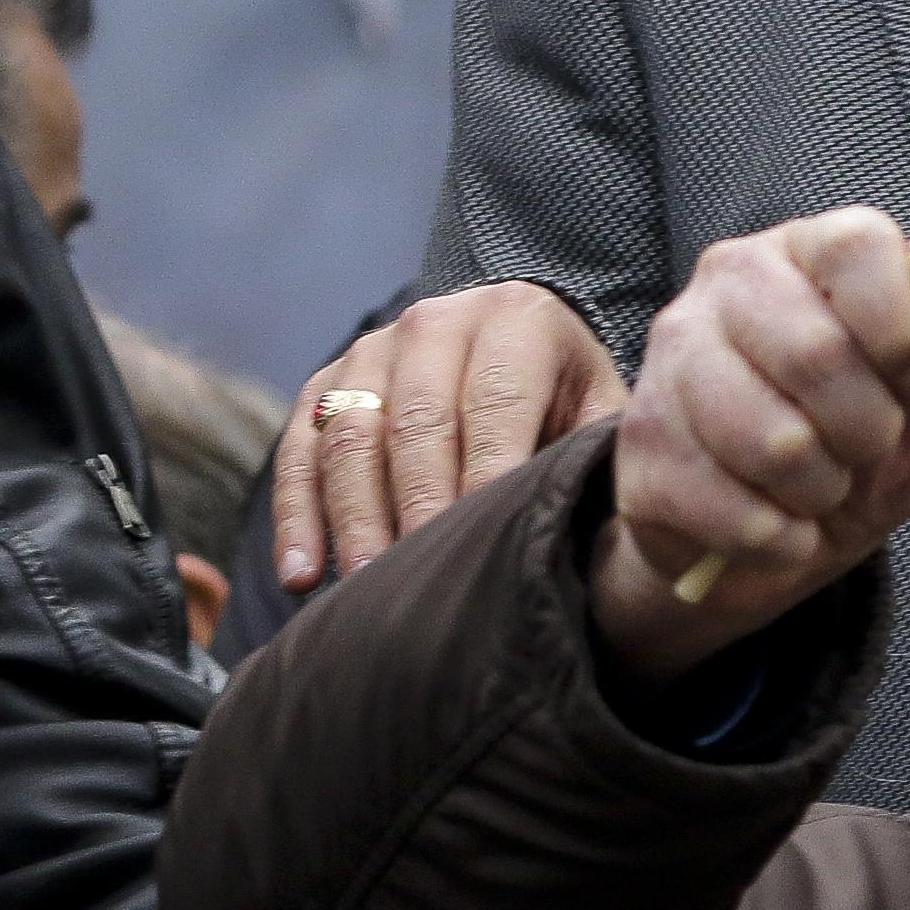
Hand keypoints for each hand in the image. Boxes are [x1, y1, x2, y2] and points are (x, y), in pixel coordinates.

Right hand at [273, 284, 628, 596]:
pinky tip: (302, 575)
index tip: (481, 546)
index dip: (486, 477)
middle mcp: (436, 323)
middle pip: (415, 423)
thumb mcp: (602, 410)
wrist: (515, 346)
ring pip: (351, 439)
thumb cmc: (569, 400)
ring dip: (354, 521)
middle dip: (416, 509)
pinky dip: (298, 515)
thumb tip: (612, 530)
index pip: (495, 402)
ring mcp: (371, 351)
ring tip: (363, 589)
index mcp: (518, 320)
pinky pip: (301, 451)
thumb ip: (602, 454)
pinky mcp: (326, 386)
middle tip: (419, 581)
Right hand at [592, 211, 909, 685]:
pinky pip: (734, 512)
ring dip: (821, 492)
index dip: (904, 328)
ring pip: (774, 443)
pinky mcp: (639, 451)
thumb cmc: (858, 450)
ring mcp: (668, 364)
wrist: (775, 537)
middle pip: (816, 353)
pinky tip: (774, 523)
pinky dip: (779, 539)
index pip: (855, 247)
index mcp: (803, 253)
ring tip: (816, 489)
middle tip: (866, 451)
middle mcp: (724, 287)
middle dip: (868, 430)